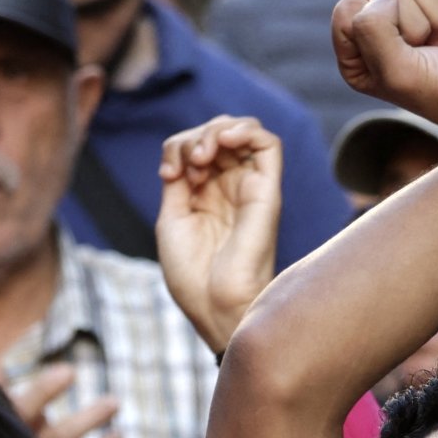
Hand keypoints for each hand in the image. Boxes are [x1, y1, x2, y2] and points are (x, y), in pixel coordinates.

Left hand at [157, 115, 282, 351]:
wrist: (214, 306)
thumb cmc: (193, 277)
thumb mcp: (173, 218)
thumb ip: (178, 180)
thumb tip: (181, 153)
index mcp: (209, 196)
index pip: (197, 145)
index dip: (177, 146)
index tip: (168, 176)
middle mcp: (232, 189)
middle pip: (218, 133)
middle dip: (194, 137)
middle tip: (185, 168)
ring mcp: (251, 189)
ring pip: (243, 131)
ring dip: (216, 131)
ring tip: (201, 156)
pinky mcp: (268, 193)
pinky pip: (269, 144)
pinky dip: (244, 131)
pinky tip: (222, 143)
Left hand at [331, 0, 437, 143]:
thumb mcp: (402, 75)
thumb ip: (373, 31)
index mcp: (357, 60)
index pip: (347, 11)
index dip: (382, 28)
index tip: (407, 56)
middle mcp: (377, 34)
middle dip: (415, 20)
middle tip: (433, 52)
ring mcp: (409, 12)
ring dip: (437, 11)